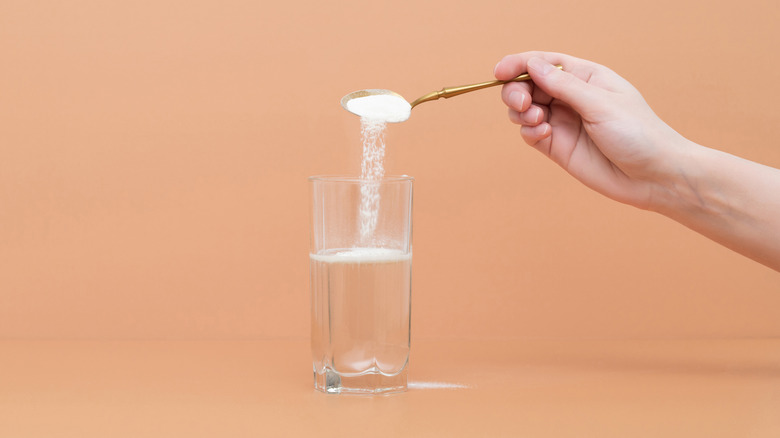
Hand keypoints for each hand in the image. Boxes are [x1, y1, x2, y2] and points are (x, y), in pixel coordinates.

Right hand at [495, 51, 686, 209]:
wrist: (653, 177)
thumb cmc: (638, 134)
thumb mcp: (600, 104)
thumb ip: (564, 85)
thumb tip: (532, 65)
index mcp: (585, 77)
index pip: (544, 63)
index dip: (519, 64)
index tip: (500, 72)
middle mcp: (571, 98)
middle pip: (528, 85)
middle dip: (517, 90)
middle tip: (522, 103)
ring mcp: (563, 123)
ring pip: (525, 109)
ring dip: (521, 112)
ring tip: (536, 119)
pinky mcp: (557, 147)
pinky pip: (531, 133)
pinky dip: (529, 131)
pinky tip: (544, 134)